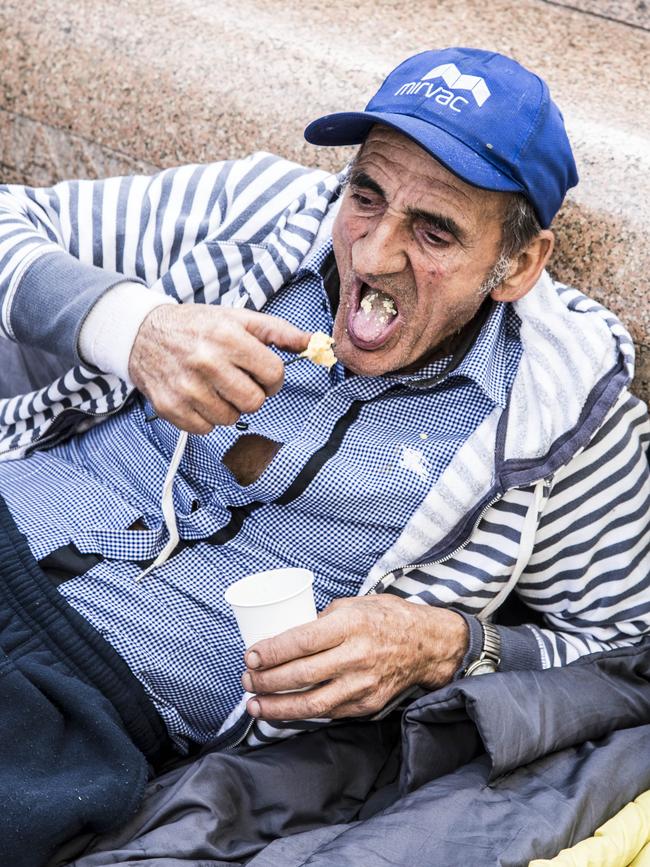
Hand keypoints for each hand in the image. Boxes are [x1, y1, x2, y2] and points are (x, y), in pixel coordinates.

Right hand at [128, 305, 309, 432]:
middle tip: (239, 382)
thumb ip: (277, 331)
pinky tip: (199, 397)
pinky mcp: (171, 407)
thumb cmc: (196, 326)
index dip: (273, 379)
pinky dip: (207, 417)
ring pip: (231, 419)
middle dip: (253, 394)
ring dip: (230, 407)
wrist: (141, 334)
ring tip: (216, 387)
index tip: (262, 374)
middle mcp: (206, 362)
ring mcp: (186, 388)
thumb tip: (312, 343)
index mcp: (227, 336)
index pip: (273, 374)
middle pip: (254, 402)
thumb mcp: (237, 318)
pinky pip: (207, 428)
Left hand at [241, 595, 467, 720]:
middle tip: (246, 680)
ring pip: (312, 704)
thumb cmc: (386, 618)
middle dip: (266, 681)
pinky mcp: (368, 705)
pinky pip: (328, 713)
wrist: (428, 645)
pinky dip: (301, 714)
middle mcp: (357, 656)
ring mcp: (363, 684)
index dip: (272, 651)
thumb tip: (287, 634)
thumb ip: (322, 619)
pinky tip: (283, 711)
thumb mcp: (354, 604)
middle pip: (302, 675)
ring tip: (254, 705)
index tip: (250, 656)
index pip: (302, 641)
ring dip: (277, 707)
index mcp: (351, 624)